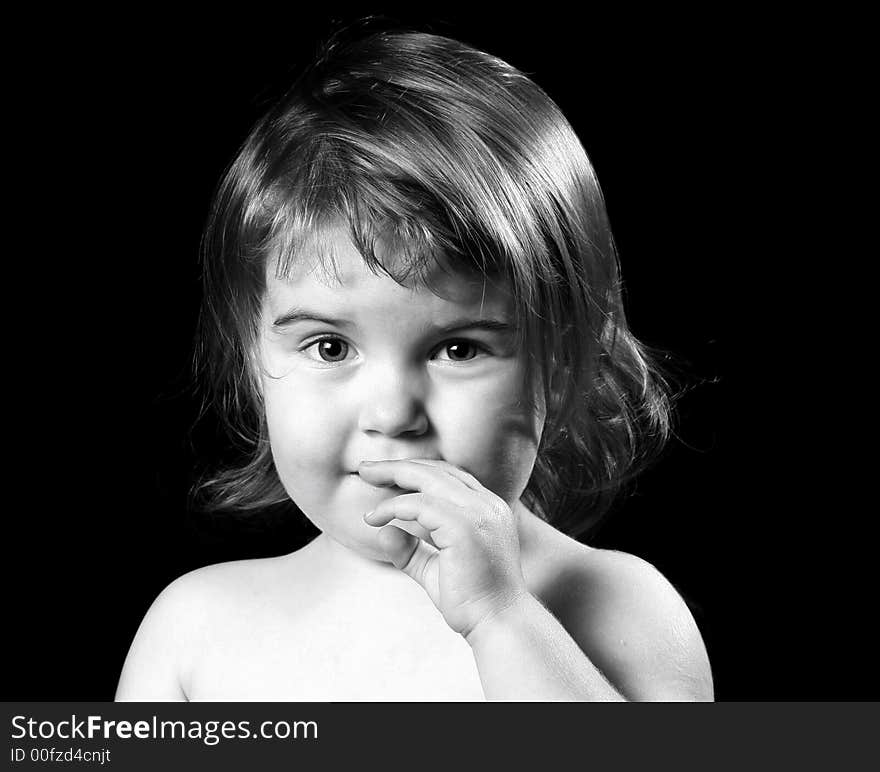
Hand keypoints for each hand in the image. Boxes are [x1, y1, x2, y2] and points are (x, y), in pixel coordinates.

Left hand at [359, 459, 528, 638]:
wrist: (497, 624)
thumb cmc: (471, 601)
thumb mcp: (435, 569)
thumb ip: (412, 550)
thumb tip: (384, 532)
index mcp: (489, 509)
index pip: (451, 475)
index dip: (416, 470)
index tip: (385, 474)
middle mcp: (488, 504)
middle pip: (438, 469)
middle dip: (399, 465)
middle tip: (366, 468)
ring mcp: (479, 513)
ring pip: (428, 478)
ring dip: (393, 474)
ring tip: (365, 477)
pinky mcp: (464, 527)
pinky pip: (419, 504)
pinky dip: (393, 506)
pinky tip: (374, 517)